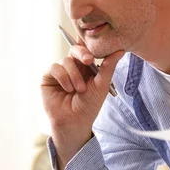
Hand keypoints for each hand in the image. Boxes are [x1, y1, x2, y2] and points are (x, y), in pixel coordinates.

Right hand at [41, 40, 124, 168]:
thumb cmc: (89, 106)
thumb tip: (121, 50)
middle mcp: (72, 67)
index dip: (90, 48)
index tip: (96, 53)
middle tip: (88, 60)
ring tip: (79, 90)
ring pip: (65, 60)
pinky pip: (55, 67)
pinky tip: (67, 89)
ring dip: (74, 75)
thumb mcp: (101, 85)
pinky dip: (63, 77)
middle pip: (75, 49)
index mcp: (86, 68)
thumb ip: (109, 66)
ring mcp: (60, 71)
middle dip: (82, 53)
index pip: (87, 50)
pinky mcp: (48, 77)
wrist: (74, 121)